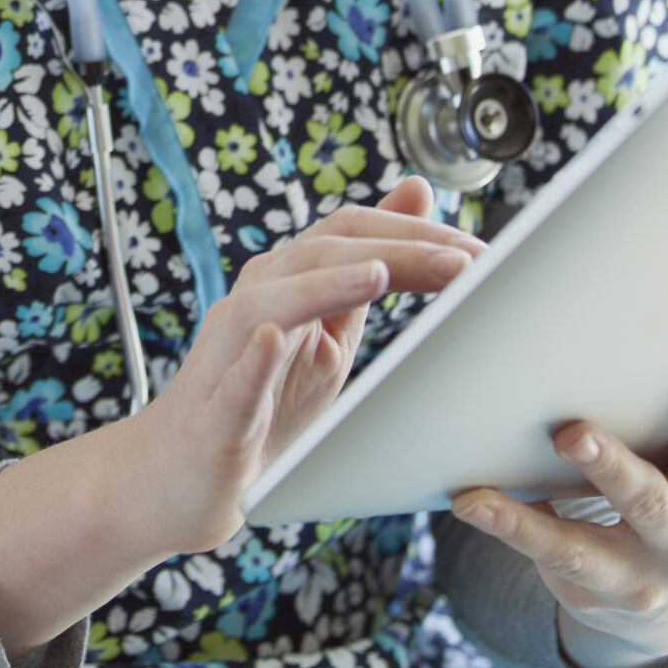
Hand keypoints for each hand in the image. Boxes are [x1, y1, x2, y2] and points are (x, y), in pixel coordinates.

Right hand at [129, 174, 484, 556]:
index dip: (416, 233)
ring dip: (328, 283)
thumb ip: (370, 269)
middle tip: (466, 261)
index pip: (351, 234)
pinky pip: (233, 378)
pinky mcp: (215, 412)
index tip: (482, 252)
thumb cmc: (265, 406)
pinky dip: (254, 356)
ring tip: (380, 274)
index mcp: (288, 282)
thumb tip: (418, 192)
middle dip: (396, 251)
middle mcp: (255, 303)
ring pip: (272, 300)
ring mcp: (229, 354)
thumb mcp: (332, 332)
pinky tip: (276, 339)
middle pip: (321, 252)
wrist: (185, 476)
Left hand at [449, 342, 667, 667]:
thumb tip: (653, 317)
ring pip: (579, 549)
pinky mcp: (593, 594)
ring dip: (527, 523)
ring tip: (477, 498)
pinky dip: (505, 530)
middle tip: (571, 433)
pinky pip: (543, 560)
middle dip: (610, 470)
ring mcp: (639, 578)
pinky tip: (469, 503)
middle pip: (649, 503)